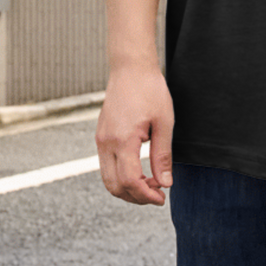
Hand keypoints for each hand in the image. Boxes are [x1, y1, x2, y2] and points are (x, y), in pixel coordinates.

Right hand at [95, 63, 173, 205]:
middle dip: (135, 197)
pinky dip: (121, 176)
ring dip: (127, 188)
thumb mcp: (164, 123)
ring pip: (107, 179)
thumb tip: (165, 183)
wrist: (130, 68)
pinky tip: (139, 171)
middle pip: (114, 186)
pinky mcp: (101, 136)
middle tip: (157, 194)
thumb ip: (162, 156)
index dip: (146, 195)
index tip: (161, 197)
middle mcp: (106, 142)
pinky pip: (106, 166)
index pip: (130, 181)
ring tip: (150, 183)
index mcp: (123, 139)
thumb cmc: (149, 90)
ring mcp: (100, 139)